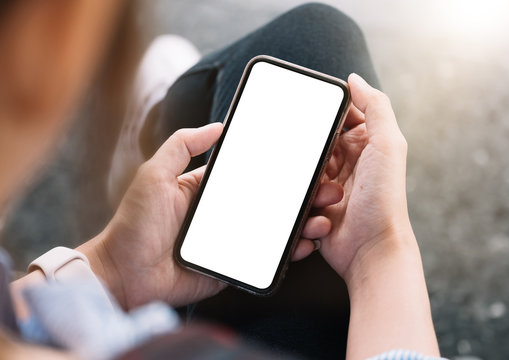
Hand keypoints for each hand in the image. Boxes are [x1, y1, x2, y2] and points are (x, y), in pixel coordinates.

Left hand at [80, 123, 340, 308]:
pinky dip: (289, 251)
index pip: (252, 175)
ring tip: (323, 217)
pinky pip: (266, 258)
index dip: (279, 169)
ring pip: (275, 229)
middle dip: (302, 195)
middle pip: (271, 201)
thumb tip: (218, 125)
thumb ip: (181, 145)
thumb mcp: (154, 174)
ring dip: (303, 222)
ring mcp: (231, 240)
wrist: (123, 275)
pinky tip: (306, 242)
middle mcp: (224, 213)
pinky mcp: (233, 265)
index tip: (305, 162)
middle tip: (327, 189)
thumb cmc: (134, 222)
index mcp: (209, 189)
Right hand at [320, 73, 412, 284]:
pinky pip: (298, 195)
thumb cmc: (384, 201)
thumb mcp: (388, 145)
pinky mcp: (316, 205)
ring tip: (329, 200)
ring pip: (303, 170)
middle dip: (311, 153)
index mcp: (366, 143)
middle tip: (319, 166)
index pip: (339, 116)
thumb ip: (376, 107)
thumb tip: (355, 79)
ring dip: (311, 185)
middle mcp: (348, 161)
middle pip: (316, 142)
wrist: (371, 250)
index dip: (325, 114)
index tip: (310, 116)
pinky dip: (306, 205)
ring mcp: (330, 185)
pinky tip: (321, 217)